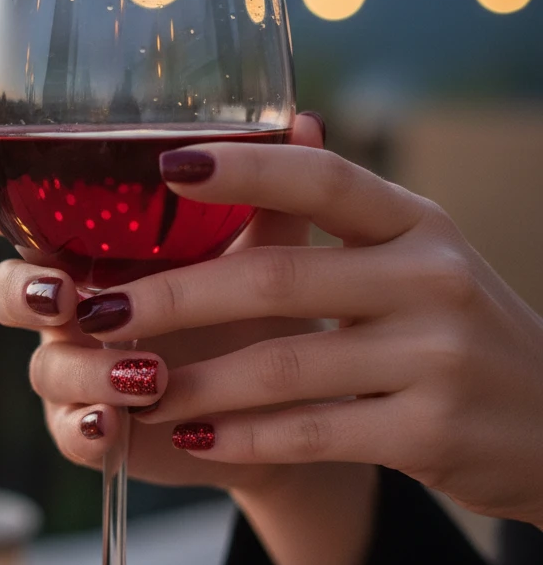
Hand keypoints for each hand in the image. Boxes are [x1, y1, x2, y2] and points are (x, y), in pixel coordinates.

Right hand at [0, 114, 378, 564]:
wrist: (288, 400)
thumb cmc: (260, 301)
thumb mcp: (269, 243)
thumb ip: (271, 190)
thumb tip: (305, 117)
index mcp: (98, 246)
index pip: (20, 215)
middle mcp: (77, 304)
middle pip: (7, 291)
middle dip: (22, 292)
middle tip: (68, 295)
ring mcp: (81, 369)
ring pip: (45, 366)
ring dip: (85, 368)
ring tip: (147, 372)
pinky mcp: (98, 429)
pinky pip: (70, 432)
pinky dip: (89, 427)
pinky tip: (117, 424)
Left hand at [85, 140, 542, 527]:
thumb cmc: (464, 333)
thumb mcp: (424, 258)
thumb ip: (353, 211)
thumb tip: (288, 127)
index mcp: (419, 226)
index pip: (323, 180)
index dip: (244, 171)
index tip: (166, 168)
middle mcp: (431, 279)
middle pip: (277, 279)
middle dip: (173, 298)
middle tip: (99, 312)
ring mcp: (436, 357)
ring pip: (284, 366)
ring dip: (194, 381)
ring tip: (128, 386)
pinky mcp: (430, 431)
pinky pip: (313, 432)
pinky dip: (244, 437)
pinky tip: (194, 437)